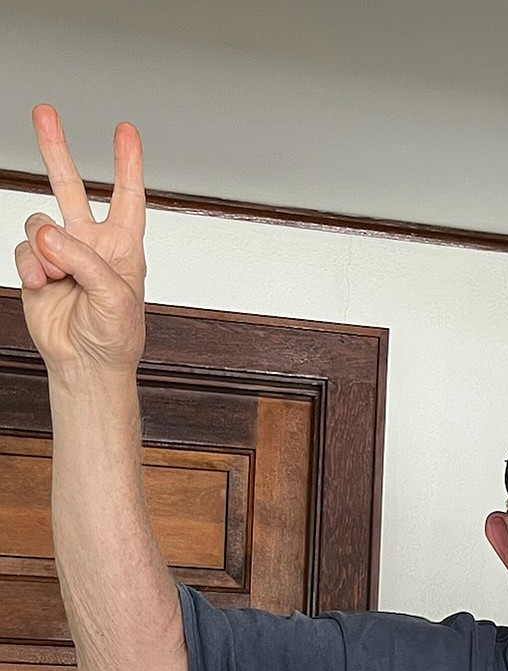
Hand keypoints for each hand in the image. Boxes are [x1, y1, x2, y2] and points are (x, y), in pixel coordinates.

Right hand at [14, 105, 146, 373]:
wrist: (87, 364)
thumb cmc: (115, 337)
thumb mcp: (114, 297)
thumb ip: (84, 260)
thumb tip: (49, 234)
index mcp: (123, 246)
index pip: (127, 196)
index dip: (127, 162)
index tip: (126, 131)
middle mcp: (90, 243)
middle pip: (70, 186)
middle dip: (56, 150)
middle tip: (45, 113)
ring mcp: (60, 253)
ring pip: (39, 222)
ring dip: (45, 250)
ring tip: (57, 277)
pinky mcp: (36, 267)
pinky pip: (23, 250)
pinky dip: (31, 267)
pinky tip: (43, 285)